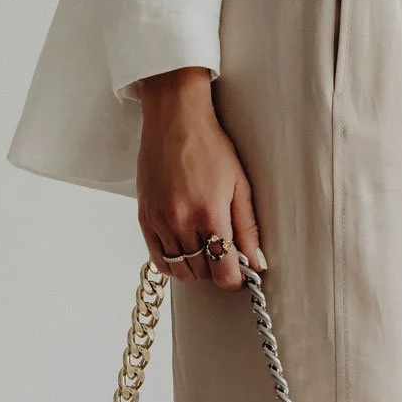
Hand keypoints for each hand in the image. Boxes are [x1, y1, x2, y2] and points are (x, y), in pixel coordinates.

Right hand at [134, 68, 265, 290]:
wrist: (174, 121)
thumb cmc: (209, 146)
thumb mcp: (240, 185)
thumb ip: (248, 228)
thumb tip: (257, 262)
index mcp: (209, 214)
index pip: (223, 271)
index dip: (236, 280)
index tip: (242, 275)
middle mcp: (181, 222)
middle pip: (202, 274)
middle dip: (217, 271)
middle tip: (226, 256)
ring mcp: (160, 222)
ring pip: (180, 271)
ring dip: (196, 269)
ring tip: (206, 250)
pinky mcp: (144, 219)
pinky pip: (159, 260)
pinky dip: (174, 264)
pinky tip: (185, 250)